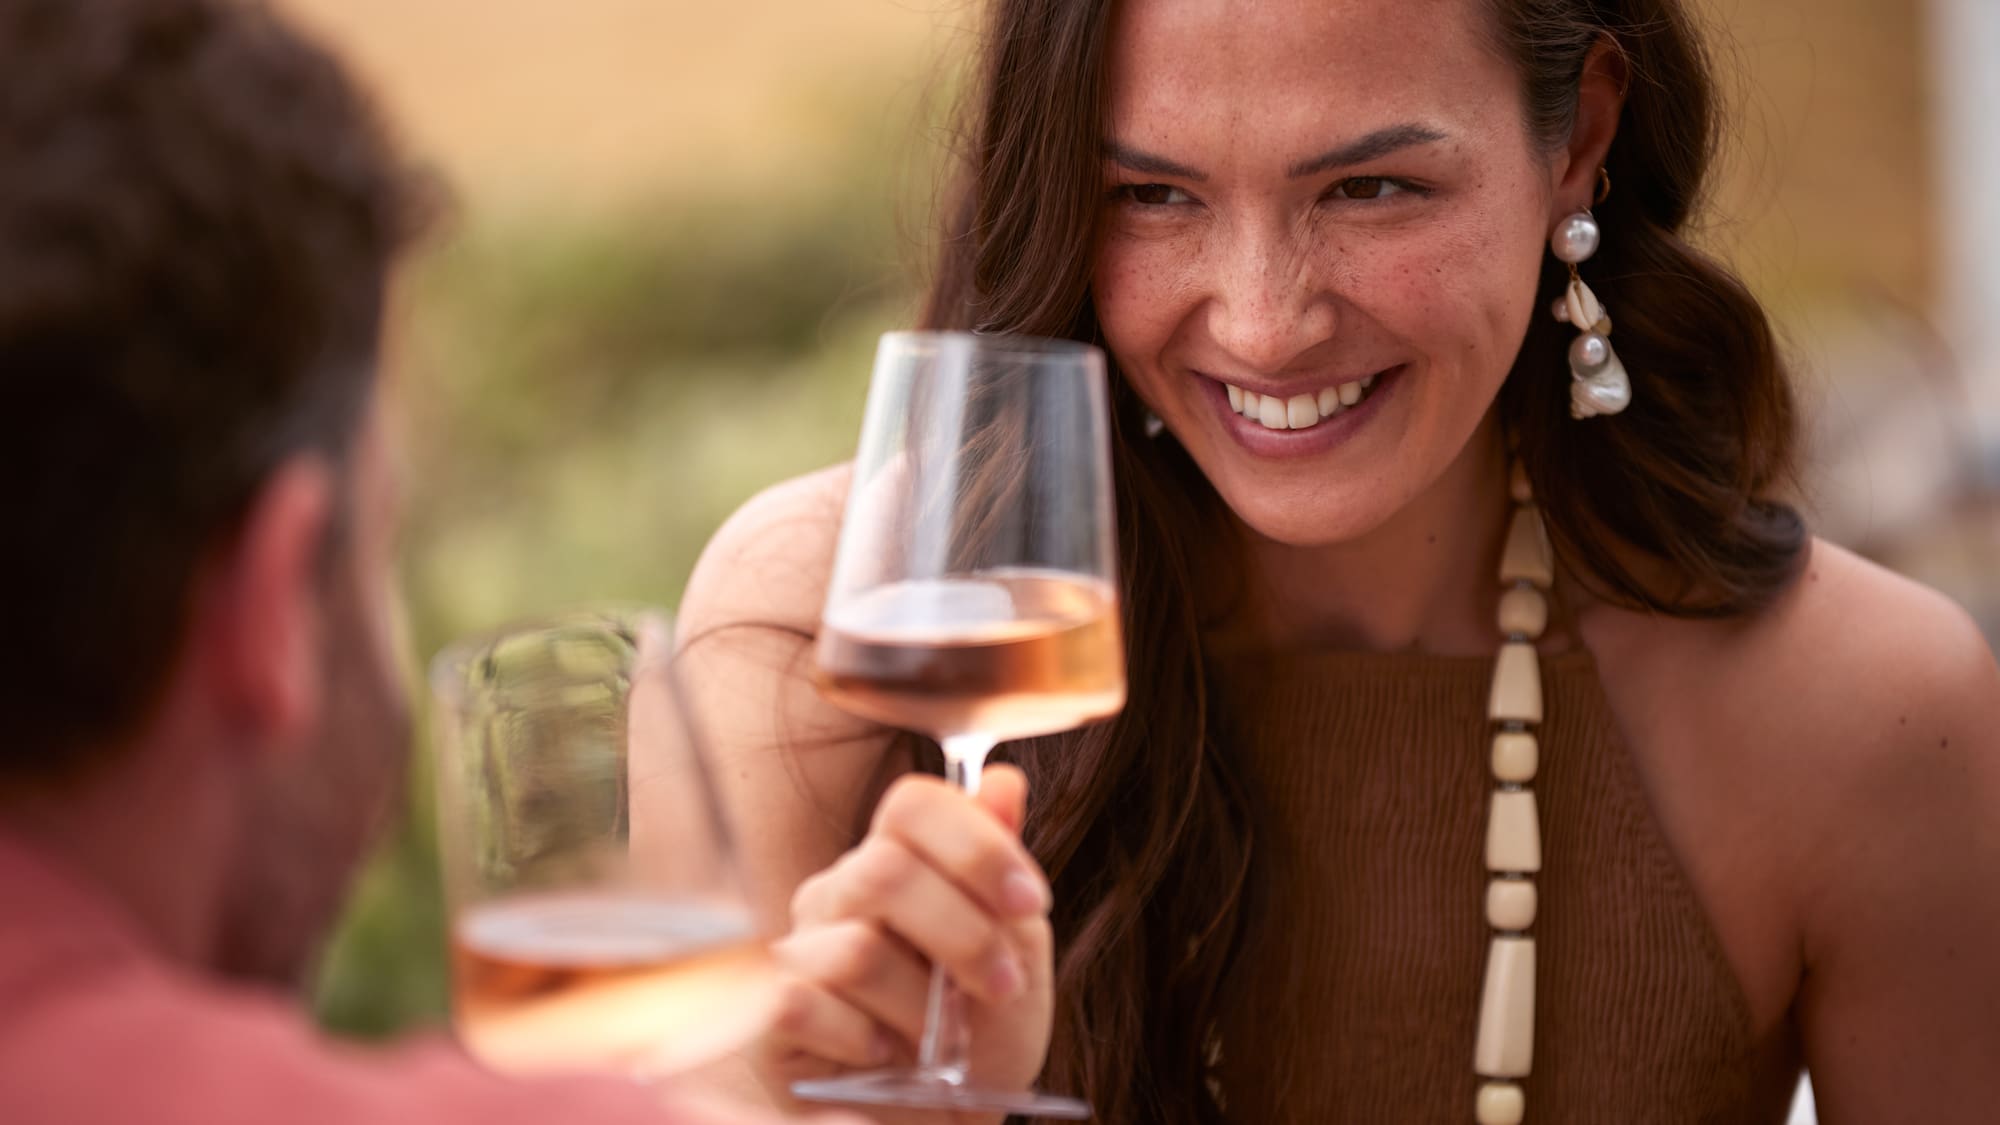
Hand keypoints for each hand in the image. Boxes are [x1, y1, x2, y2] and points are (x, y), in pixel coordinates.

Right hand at [751, 765, 1055, 1115]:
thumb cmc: (978, 1040)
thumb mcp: (1017, 954)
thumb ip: (1004, 870)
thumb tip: (1004, 780)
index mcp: (897, 863)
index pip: (914, 803)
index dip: (976, 844)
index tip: (1028, 903)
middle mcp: (838, 894)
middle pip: (885, 870)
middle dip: (963, 935)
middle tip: (1000, 986)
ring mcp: (796, 952)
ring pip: (858, 949)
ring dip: (922, 1008)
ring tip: (939, 1042)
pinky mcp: (767, 1016)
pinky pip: (803, 1004)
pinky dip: (862, 1040)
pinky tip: (881, 1058)